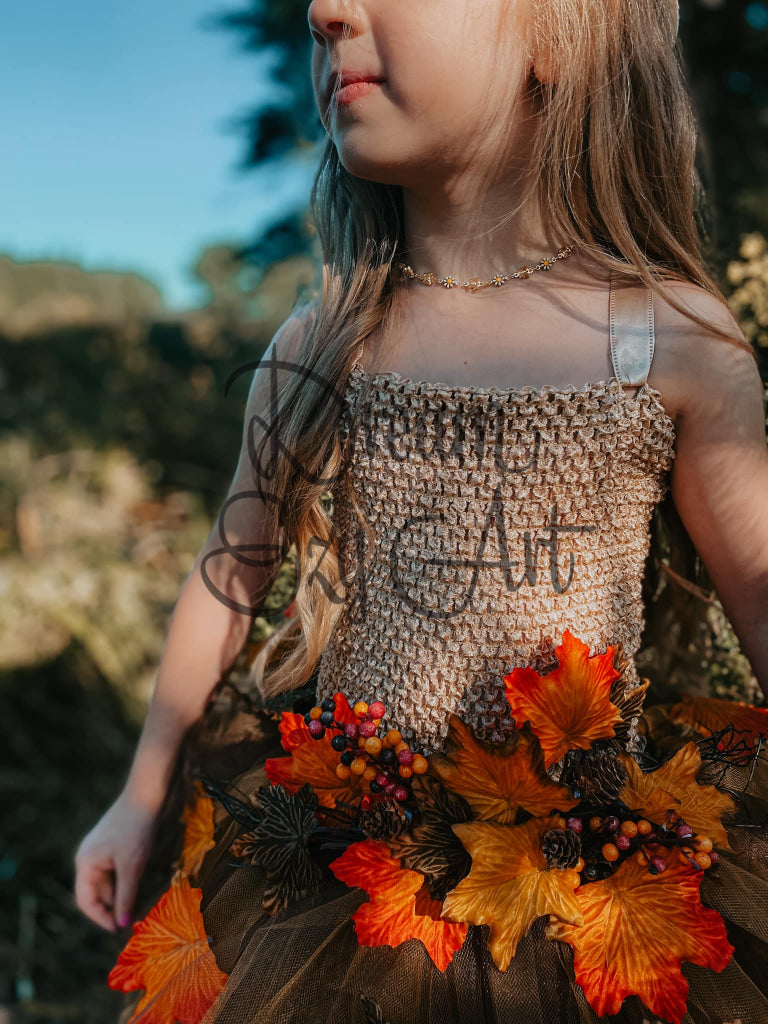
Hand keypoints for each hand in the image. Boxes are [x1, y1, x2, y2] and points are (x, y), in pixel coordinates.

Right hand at [73, 791, 160, 931]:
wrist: (148, 794)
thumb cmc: (137, 830)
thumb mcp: (132, 867)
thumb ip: (126, 897)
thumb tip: (121, 925)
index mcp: (85, 863)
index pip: (86, 901)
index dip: (101, 918)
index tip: (119, 930)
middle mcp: (89, 858)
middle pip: (98, 892)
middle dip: (114, 907)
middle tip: (134, 919)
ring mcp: (102, 850)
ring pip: (110, 881)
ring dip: (122, 894)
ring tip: (140, 905)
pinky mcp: (116, 844)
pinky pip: (117, 870)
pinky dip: (127, 880)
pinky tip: (141, 886)